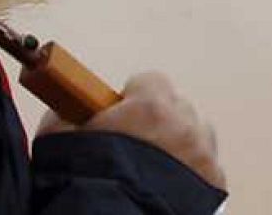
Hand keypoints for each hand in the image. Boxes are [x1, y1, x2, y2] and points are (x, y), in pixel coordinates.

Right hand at [36, 70, 224, 189]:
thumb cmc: (85, 186)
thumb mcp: (58, 142)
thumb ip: (67, 116)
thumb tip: (67, 110)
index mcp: (151, 107)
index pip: (149, 81)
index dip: (131, 99)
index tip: (118, 116)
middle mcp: (185, 126)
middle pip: (177, 109)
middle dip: (157, 122)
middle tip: (132, 147)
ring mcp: (204, 157)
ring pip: (196, 138)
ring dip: (179, 146)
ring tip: (151, 170)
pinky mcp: (214, 187)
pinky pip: (205, 170)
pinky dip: (190, 175)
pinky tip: (165, 189)